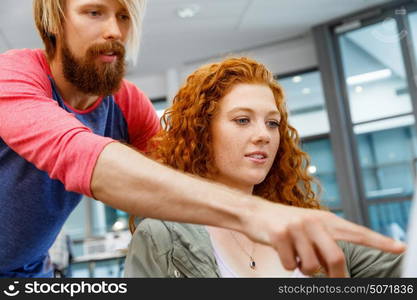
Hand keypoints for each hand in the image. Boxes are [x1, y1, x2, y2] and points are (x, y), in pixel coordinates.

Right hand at [244, 200, 405, 276]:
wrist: (255, 213)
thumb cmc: (286, 223)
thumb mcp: (309, 227)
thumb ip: (325, 242)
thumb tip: (335, 269)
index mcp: (325, 219)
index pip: (356, 231)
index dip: (378, 241)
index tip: (399, 248)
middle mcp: (313, 221)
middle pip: (335, 258)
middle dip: (334, 275)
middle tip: (332, 279)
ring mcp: (296, 228)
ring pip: (310, 267)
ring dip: (303, 269)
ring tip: (296, 255)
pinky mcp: (280, 235)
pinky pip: (289, 265)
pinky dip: (286, 264)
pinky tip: (281, 250)